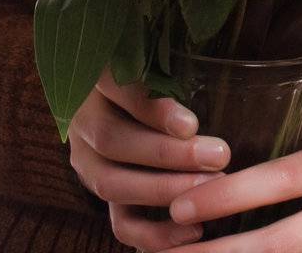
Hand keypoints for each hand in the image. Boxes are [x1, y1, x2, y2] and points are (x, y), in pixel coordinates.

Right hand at [67, 69, 230, 250]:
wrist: (127, 104)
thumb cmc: (155, 77)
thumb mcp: (157, 68)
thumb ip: (168, 80)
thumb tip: (195, 117)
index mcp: (96, 79)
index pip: (115, 88)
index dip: (151, 109)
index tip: (191, 124)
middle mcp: (84, 120)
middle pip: (113, 141)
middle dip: (168, 154)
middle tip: (217, 157)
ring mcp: (87, 160)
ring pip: (111, 184)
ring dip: (163, 191)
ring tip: (209, 189)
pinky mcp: (102, 193)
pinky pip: (120, 223)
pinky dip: (155, 233)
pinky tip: (193, 230)